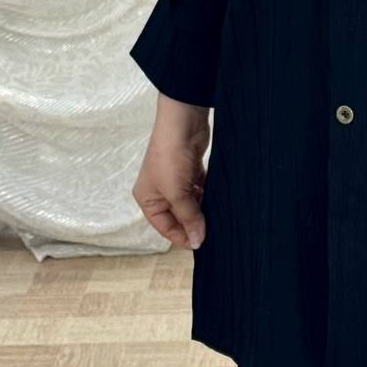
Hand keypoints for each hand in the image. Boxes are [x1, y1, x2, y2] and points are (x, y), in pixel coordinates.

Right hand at [132, 94, 210, 249]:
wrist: (183, 123)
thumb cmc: (170, 157)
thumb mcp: (177, 193)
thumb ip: (189, 218)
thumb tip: (198, 241)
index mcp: (148, 199)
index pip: (164, 227)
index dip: (182, 236)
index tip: (201, 243)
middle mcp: (159, 191)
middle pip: (179, 216)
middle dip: (194, 223)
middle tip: (213, 231)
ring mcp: (175, 180)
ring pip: (191, 203)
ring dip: (203, 209)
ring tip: (217, 217)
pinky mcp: (190, 170)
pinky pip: (200, 190)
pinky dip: (207, 195)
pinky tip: (218, 201)